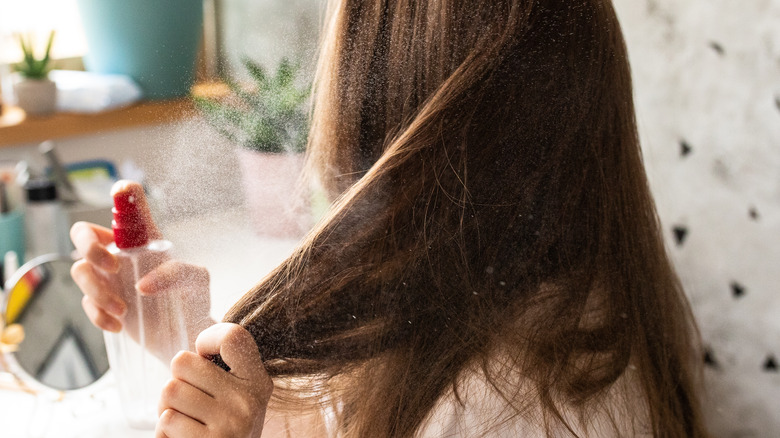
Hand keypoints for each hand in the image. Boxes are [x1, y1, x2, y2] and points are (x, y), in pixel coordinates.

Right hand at [70, 181, 213, 348]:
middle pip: (82, 233)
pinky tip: (118, 324)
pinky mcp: (102, 303)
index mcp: (143, 239)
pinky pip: (86, 303)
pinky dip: (98, 315)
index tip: (121, 192)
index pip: (127, 208)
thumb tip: (143, 285)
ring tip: (123, 310)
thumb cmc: (192, 298)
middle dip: (89, 247)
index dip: (122, 194)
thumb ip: (177, 274)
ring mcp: (108, 278)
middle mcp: (121, 253)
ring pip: (79, 270)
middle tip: (113, 267)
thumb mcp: (196, 280)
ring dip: (96, 290)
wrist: (188, 332)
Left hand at [156, 323, 272, 437]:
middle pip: (183, 362)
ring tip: (186, 421)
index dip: (207, 340)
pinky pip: (166, 420)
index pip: (233, 337)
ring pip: (169, 390)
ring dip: (168, 407)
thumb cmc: (221, 428)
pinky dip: (165, 431)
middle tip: (190, 401)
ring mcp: (230, 424)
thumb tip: (194, 351)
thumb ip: (225, 370)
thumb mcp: (237, 396)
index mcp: (259, 381)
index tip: (205, 356)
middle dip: (177, 380)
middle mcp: (249, 401)